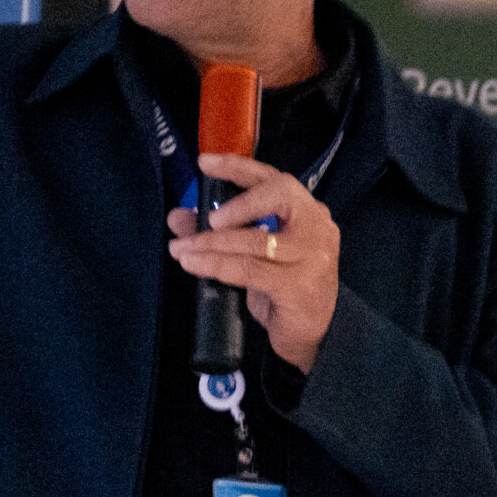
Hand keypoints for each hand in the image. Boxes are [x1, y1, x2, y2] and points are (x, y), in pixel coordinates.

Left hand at [167, 151, 340, 370]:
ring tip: (181, 249)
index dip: (238, 167)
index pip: (274, 178)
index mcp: (307, 212)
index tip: (205, 163)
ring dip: (212, 243)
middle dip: (239, 202)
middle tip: (210, 219)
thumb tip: (178, 218)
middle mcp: (315, 227)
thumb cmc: (285, 290)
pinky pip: (250, 270)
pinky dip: (217, 266)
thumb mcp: (253, 257)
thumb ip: (220, 232)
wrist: (318, 334)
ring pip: (256, 240)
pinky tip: (194, 265)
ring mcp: (311, 256)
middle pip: (279, 195)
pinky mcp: (298, 286)